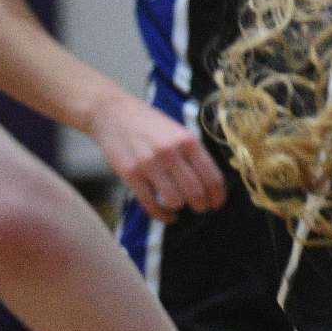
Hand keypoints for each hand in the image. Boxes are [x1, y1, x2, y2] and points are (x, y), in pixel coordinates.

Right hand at [93, 92, 224, 220]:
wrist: (113, 114)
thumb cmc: (150, 123)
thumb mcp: (179, 130)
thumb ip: (193, 152)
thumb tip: (211, 181)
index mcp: (188, 141)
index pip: (211, 176)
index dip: (218, 195)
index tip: (218, 203)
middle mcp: (171, 153)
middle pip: (195, 191)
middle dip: (202, 205)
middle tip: (202, 208)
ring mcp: (149, 164)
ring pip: (174, 200)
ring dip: (181, 207)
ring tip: (182, 205)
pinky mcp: (130, 174)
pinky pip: (150, 203)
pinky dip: (162, 215)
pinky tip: (167, 216)